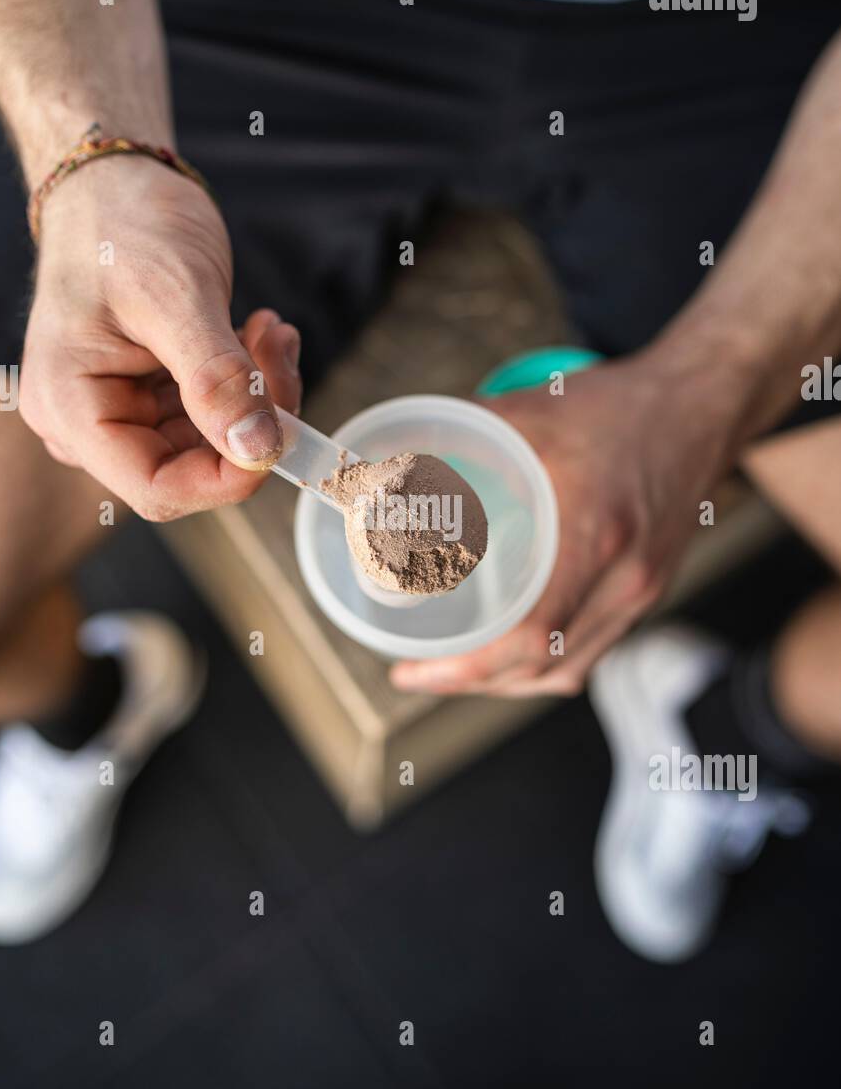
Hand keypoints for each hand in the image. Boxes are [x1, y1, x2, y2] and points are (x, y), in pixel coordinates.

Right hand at [20, 159, 300, 517]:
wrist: (116, 180)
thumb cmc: (123, 223)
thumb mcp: (176, 296)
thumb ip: (216, 378)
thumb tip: (257, 447)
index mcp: (70, 408)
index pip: (157, 489)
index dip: (227, 478)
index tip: (281, 429)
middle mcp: (88, 422)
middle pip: (191, 469)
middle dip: (250, 421)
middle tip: (275, 349)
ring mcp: (121, 410)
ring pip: (212, 444)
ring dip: (256, 397)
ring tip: (267, 331)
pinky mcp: (151, 395)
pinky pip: (213, 415)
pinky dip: (248, 382)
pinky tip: (257, 333)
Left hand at [391, 353, 736, 696]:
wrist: (703, 405)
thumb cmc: (622, 406)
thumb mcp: (533, 410)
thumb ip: (458, 432)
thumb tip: (385, 455)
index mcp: (597, 536)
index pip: (532, 636)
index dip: (468, 668)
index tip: (416, 668)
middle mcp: (626, 577)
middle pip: (545, 667)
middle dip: (474, 683)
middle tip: (417, 672)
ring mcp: (643, 590)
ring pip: (569, 669)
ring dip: (509, 682)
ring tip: (455, 670)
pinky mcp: (649, 590)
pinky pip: (592, 650)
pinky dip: (545, 663)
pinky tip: (511, 651)